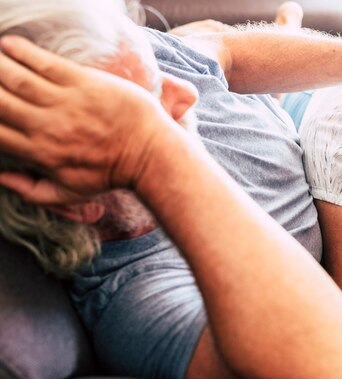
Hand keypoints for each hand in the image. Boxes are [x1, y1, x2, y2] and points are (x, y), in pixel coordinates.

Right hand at [0, 36, 176, 203]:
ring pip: (15, 77)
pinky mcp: (84, 82)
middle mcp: (47, 126)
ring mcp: (66, 102)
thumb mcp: (69, 193)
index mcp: (41, 153)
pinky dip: (21, 51)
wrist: (151, 154)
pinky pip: (44, 62)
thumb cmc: (111, 174)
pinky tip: (9, 46)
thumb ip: (29, 189)